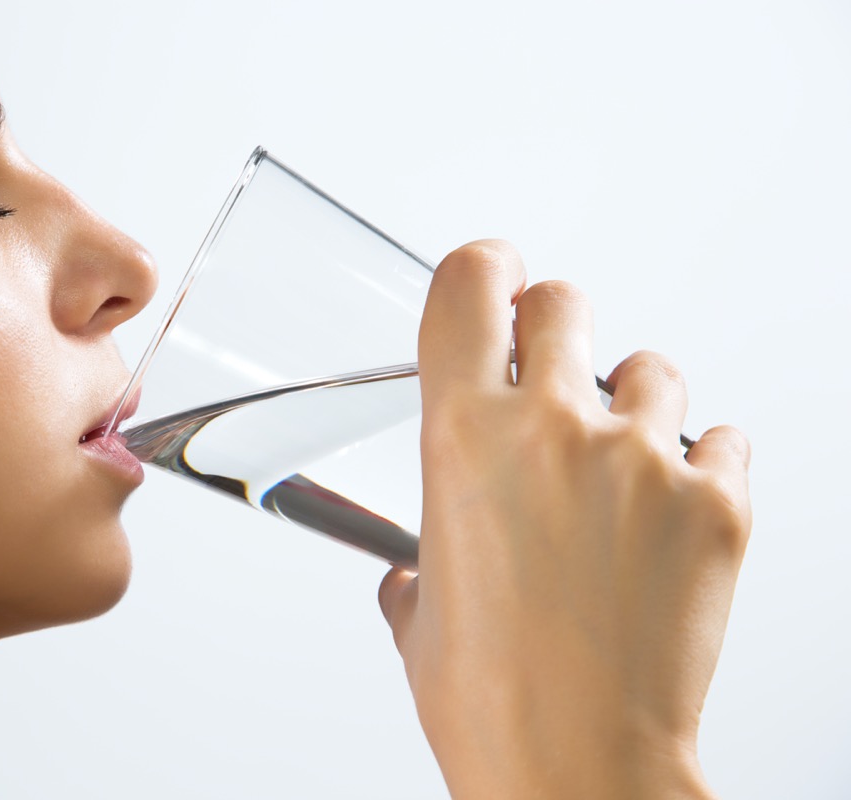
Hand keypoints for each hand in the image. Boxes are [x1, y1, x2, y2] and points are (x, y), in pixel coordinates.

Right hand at [378, 241, 750, 798]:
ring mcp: (643, 459)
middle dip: (554, 329)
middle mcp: (551, 427)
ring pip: (652, 368)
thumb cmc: (489, 696)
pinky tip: (672, 515)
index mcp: (460, 437)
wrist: (576, 764)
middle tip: (552, 381)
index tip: (494, 280)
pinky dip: (701, 466)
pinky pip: (724, 442)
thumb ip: (416, 566)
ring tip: (620, 471)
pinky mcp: (717, 504)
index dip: (484, 270)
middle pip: (565, 301)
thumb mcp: (420, 613)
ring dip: (632, 403)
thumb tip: (415, 575)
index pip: (471, 284)